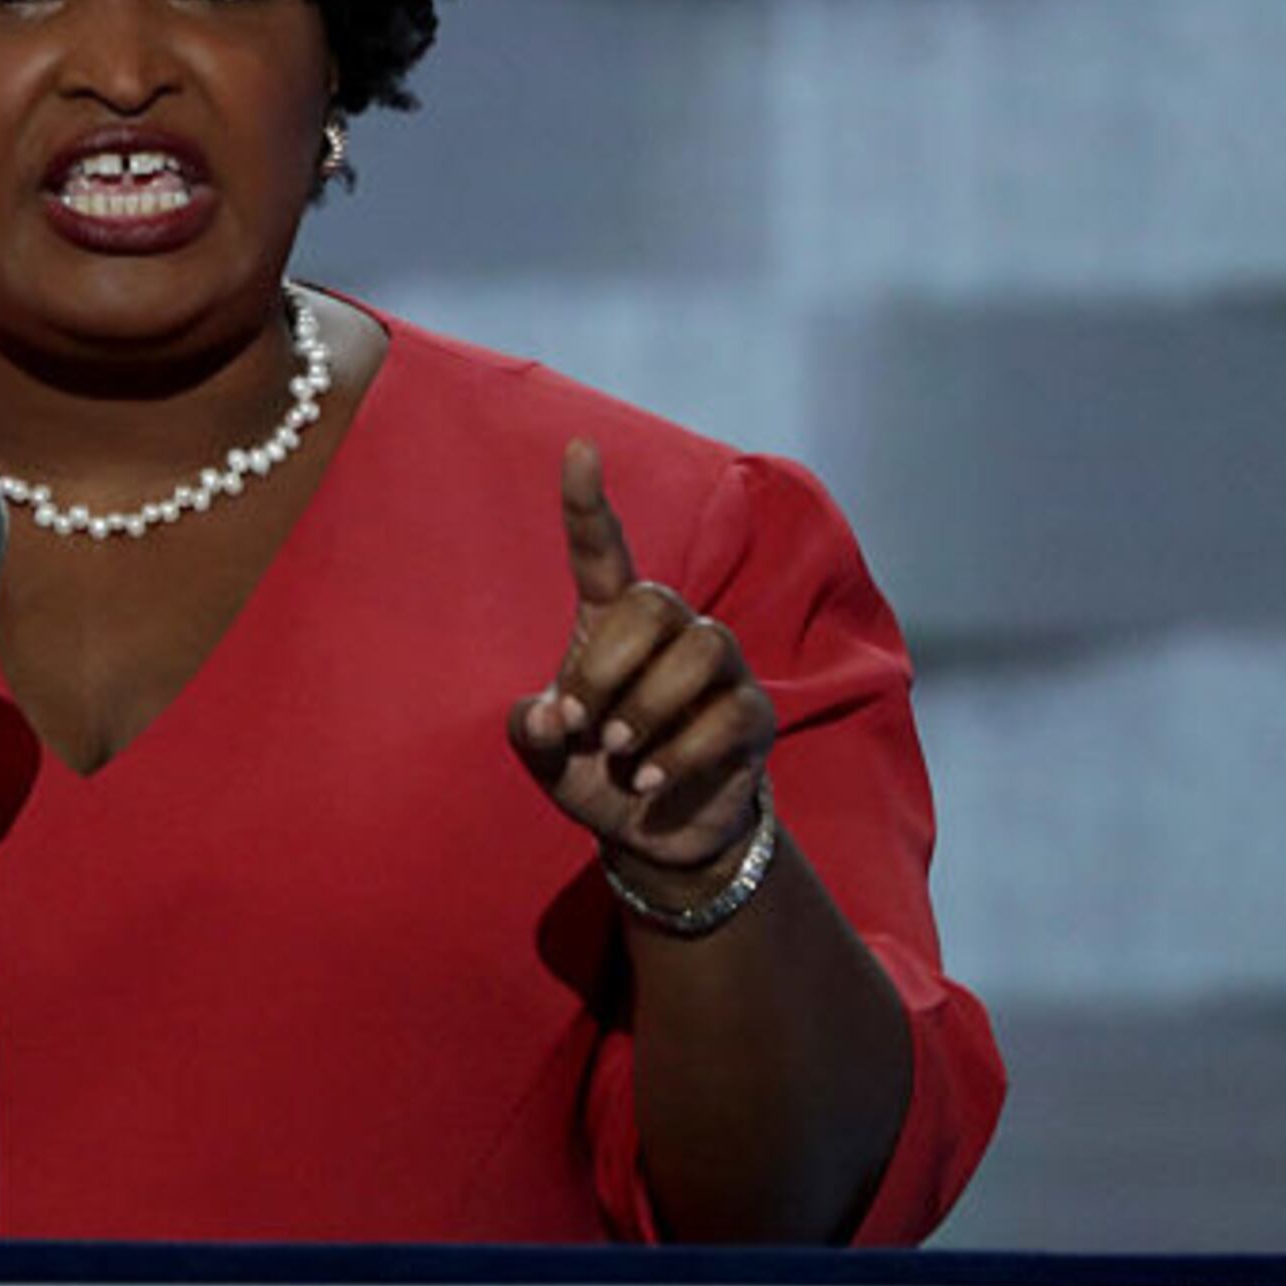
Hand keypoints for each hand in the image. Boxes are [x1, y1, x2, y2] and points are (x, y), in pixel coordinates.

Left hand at [511, 441, 774, 884]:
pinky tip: (646, 784)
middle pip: (654, 601)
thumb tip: (550, 713)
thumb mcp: (547, 757)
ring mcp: (721, 671)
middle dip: (609, 665)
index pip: (603, 552)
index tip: (578, 448)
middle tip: (584, 723)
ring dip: (650, 704)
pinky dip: (679, 754)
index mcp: (612, 625)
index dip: (588, 504)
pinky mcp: (753, 717)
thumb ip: (532, 731)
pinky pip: (727, 715)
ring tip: (619, 751)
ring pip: (702, 646)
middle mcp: (672, 632)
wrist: (656, 836)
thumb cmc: (597, 774)